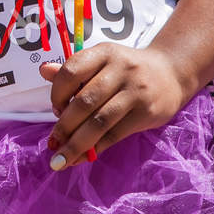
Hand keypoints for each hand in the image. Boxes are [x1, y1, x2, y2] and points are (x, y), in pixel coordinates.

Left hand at [36, 44, 191, 169]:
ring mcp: (135, 91)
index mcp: (103, 53)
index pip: (71, 72)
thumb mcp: (101, 61)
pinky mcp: (146, 113)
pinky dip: (96, 148)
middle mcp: (120, 70)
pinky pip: (116, 134)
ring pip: (99, 122)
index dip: (57, 94)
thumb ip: (74, 70)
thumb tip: (43, 71)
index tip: (54, 110)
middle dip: (64, 126)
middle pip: (84, 101)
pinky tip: (83, 157)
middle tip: (52, 143)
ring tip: (61, 159)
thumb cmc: (125, 70)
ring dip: (76, 144)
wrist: (171, 73)